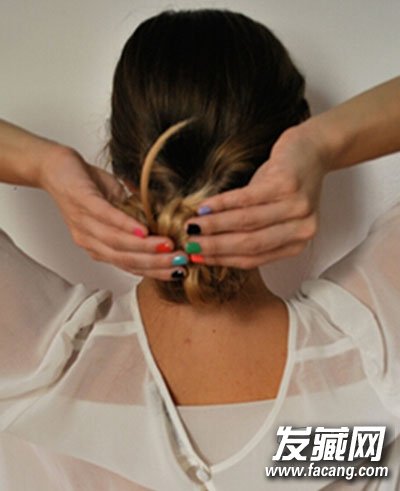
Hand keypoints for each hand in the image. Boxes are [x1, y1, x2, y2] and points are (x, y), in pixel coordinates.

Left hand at [40, 147, 187, 279]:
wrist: (56, 167)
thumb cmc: (87, 187)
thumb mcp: (117, 206)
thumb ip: (137, 219)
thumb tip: (165, 224)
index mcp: (99, 246)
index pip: (130, 266)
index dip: (156, 271)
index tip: (179, 272)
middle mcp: (90, 241)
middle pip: (126, 260)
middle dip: (156, 263)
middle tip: (181, 263)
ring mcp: (84, 223)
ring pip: (116, 244)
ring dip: (145, 248)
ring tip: (168, 247)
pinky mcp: (82, 202)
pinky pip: (105, 217)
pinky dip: (125, 225)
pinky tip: (142, 229)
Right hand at [183, 125, 328, 268]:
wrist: (311, 150)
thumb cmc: (284, 184)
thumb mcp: (270, 214)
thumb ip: (247, 233)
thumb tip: (207, 248)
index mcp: (296, 243)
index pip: (253, 259)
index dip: (222, 259)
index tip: (197, 258)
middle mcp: (301, 228)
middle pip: (250, 244)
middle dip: (214, 246)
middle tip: (189, 245)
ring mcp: (297, 206)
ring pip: (247, 222)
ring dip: (214, 226)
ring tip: (191, 226)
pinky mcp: (288, 183)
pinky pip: (247, 198)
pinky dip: (222, 203)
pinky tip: (205, 206)